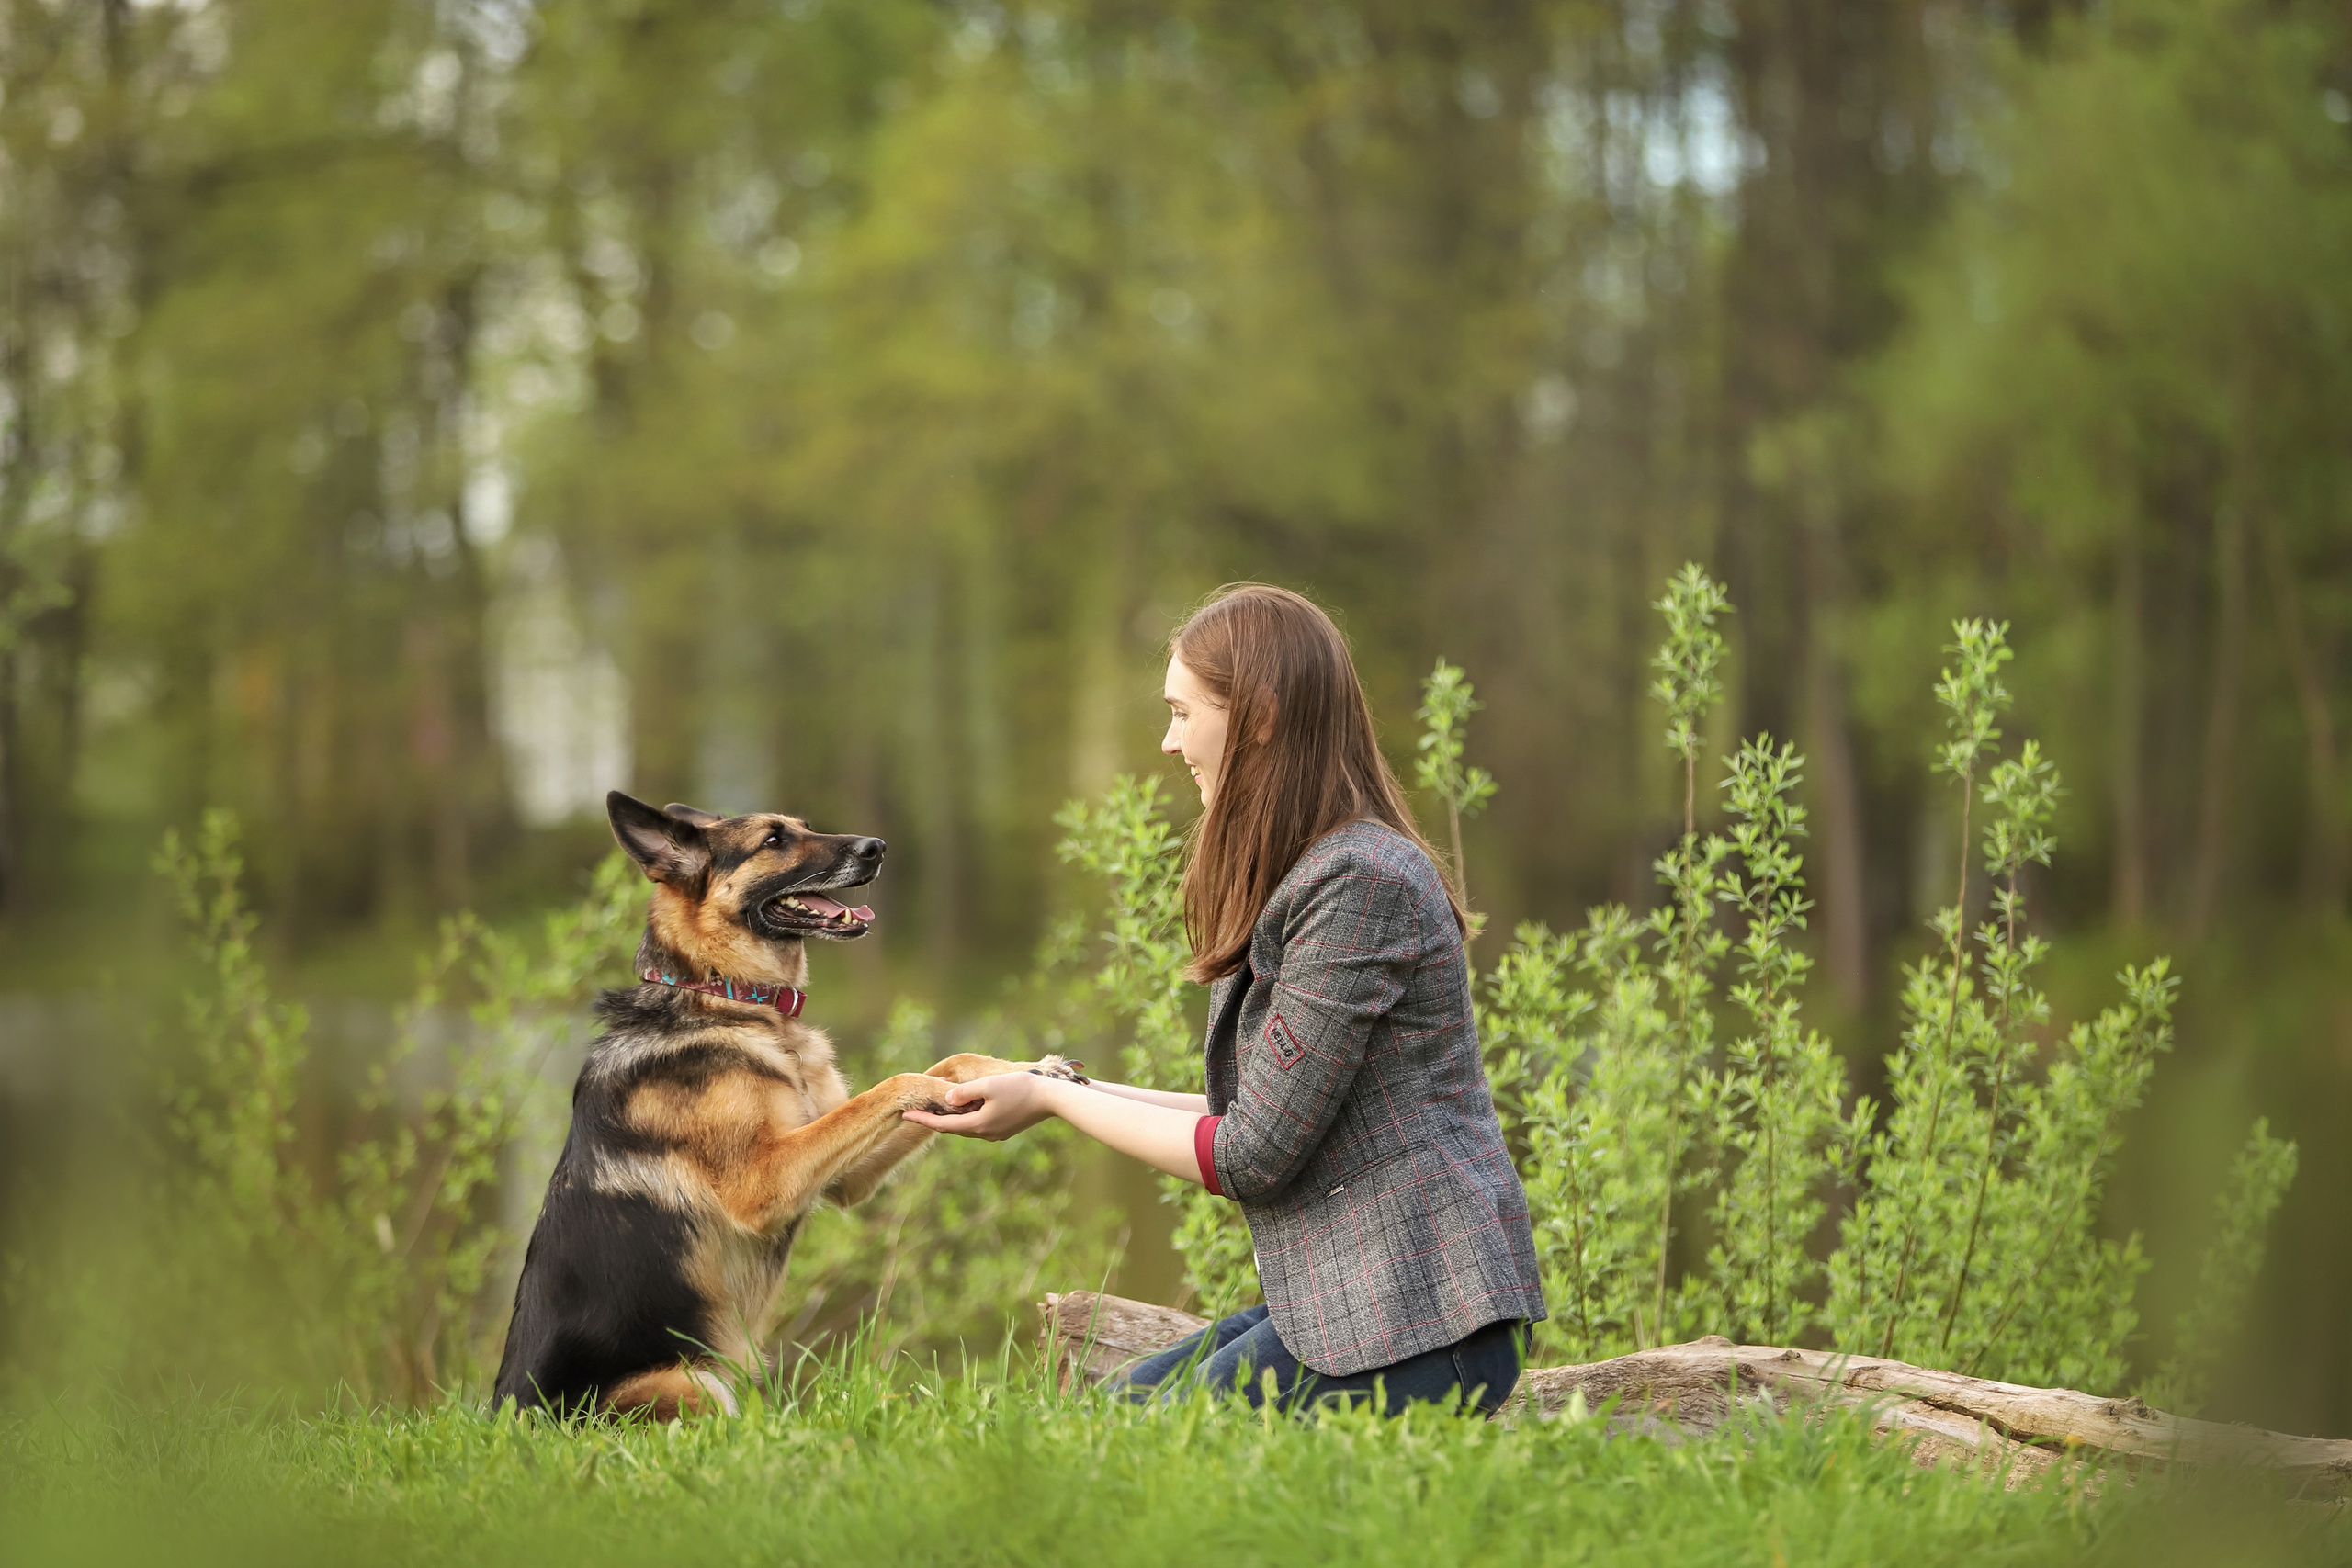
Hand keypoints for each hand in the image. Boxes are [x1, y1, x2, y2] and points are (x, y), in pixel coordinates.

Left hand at [901, 1071, 1065, 1141]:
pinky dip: (967, 1115)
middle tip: (918, 1107)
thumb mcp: (988, 1085)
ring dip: (952, 1116)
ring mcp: (996, 1133)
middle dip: (935, 1117)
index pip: (943, 1125)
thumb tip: (948, 1100)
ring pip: (967, 1126)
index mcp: (978, 1125)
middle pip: (953, 1127)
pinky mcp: (1005, 1128)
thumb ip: (965, 1092)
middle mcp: (985, 1133)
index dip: (923, 1119)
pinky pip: (979, 1123)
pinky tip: (965, 1106)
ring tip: (938, 1104)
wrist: (1052, 1099)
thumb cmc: (1021, 1088)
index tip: (905, 1114)